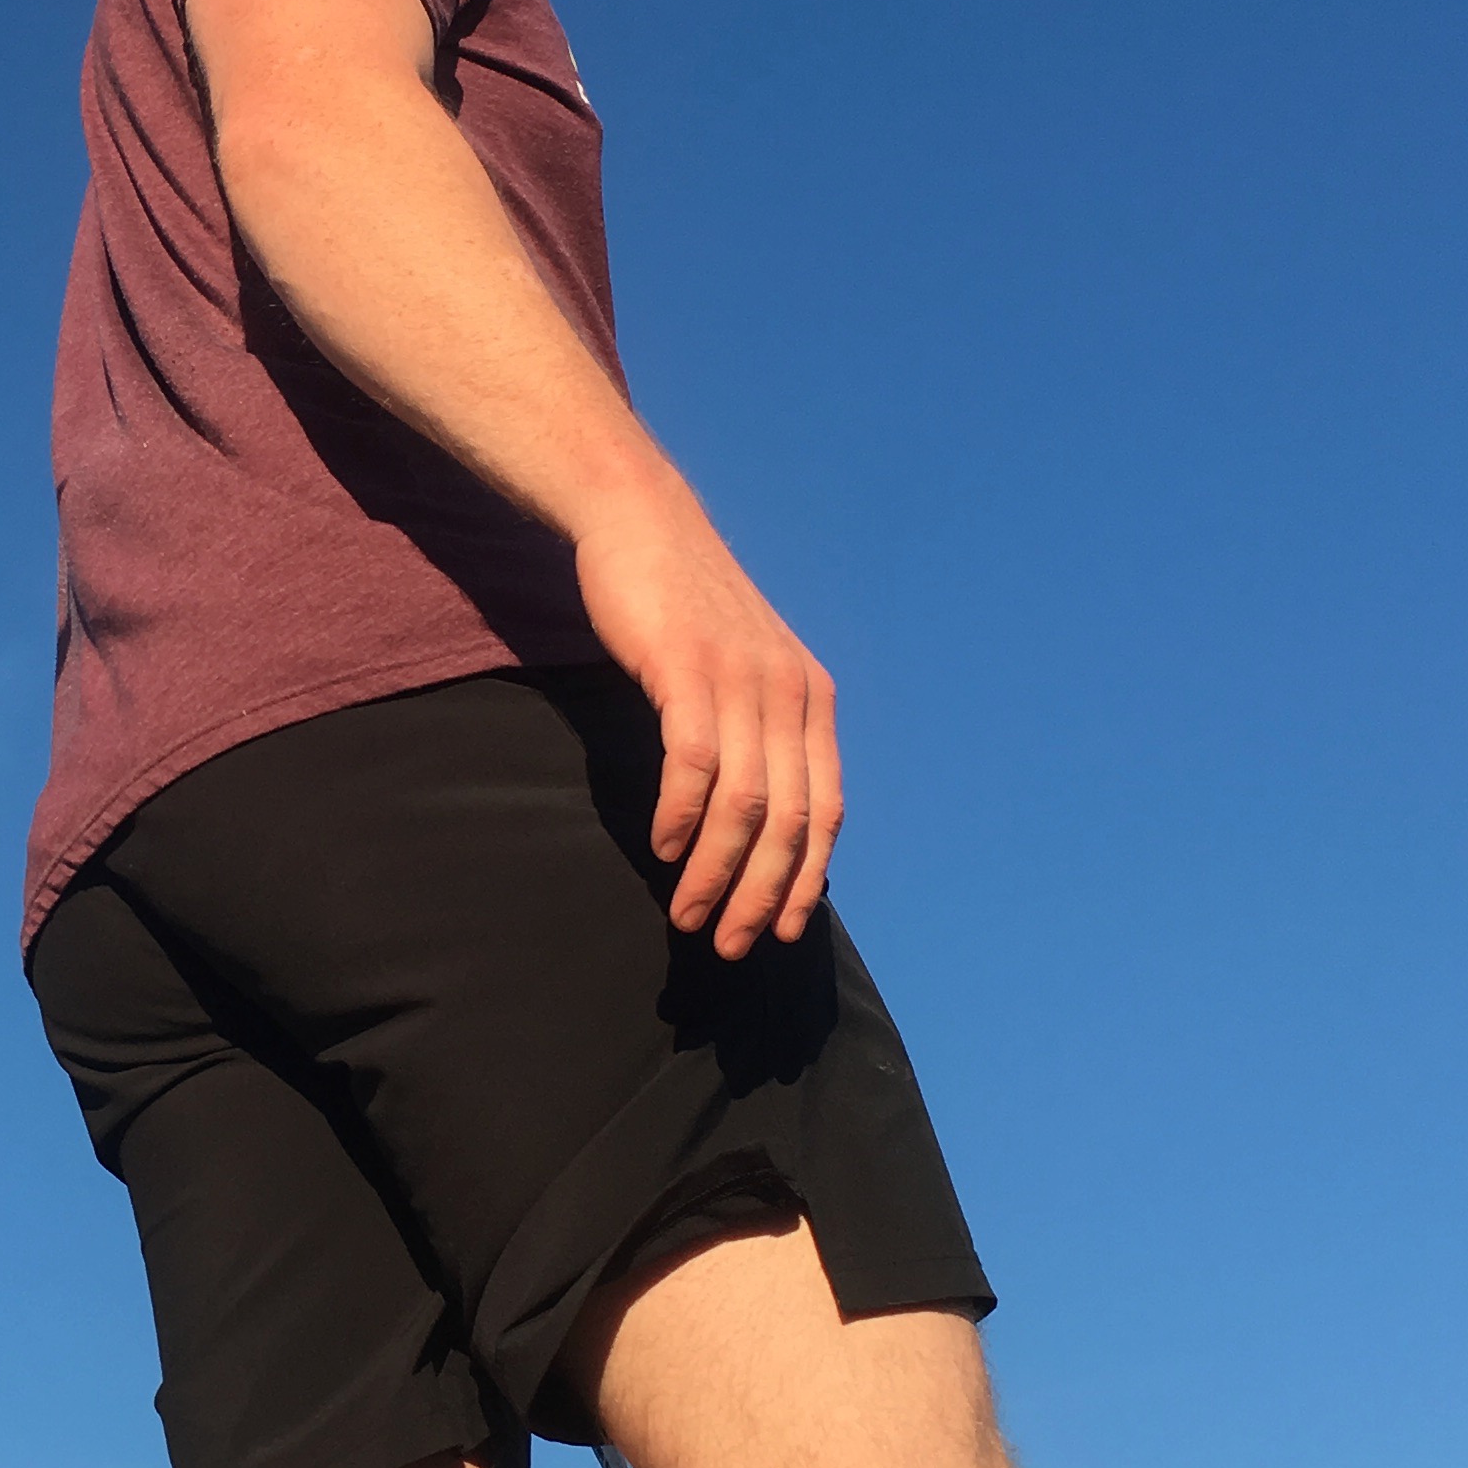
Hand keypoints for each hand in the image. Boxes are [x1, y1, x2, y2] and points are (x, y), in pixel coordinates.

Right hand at [575, 475, 840, 955]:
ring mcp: (742, 679)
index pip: (825, 813)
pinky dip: (683, 815)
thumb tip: (758, 816)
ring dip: (717, 871)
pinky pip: (696, 761)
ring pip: (744, 802)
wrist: (641, 521)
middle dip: (763, 895)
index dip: (806, 881)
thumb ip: (759, 732)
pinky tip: (664, 848)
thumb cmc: (683, 606)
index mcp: (813, 701)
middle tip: (731, 945)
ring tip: (690, 915)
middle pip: (790, 820)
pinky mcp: (689, 667)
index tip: (780, 933)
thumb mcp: (745, 670)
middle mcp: (791, 693)